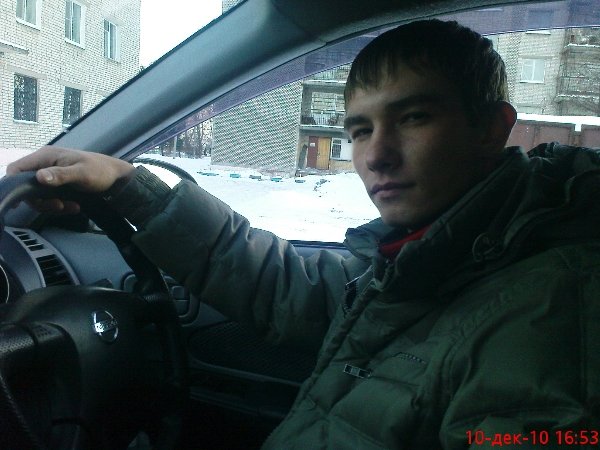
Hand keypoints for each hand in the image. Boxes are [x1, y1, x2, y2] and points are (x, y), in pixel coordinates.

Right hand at [6, 146, 133, 212]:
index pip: (16, 168)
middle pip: (26, 186)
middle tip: (57, 206)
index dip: (13, 184)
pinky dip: (60, 205)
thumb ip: (60, 175)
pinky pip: (51, 198)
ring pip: (39, 195)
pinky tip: (75, 207)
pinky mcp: (59, 185)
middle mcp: (45, 164)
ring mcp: (52, 175)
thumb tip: (39, 177)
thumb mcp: (81, 173)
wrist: (118, 179)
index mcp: (45, 156)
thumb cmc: (100, 171)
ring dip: (52, 205)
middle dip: (40, 200)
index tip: (21, 201)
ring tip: (70, 207)